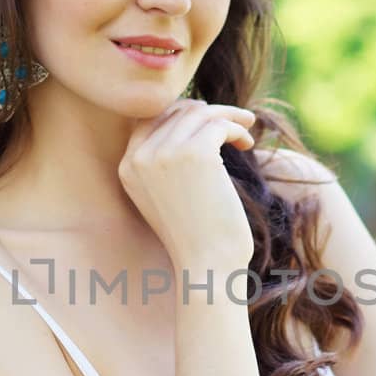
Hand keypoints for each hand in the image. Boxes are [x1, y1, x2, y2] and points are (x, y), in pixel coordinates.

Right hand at [119, 100, 256, 271]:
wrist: (208, 265)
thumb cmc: (197, 235)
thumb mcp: (167, 194)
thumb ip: (166, 159)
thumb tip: (192, 114)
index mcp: (127, 166)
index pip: (151, 118)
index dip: (182, 114)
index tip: (208, 122)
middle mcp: (140, 156)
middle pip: (177, 111)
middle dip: (209, 112)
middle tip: (236, 123)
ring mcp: (165, 153)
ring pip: (201, 113)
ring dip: (229, 119)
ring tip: (245, 134)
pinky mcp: (195, 153)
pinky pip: (219, 124)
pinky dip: (237, 129)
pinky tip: (247, 145)